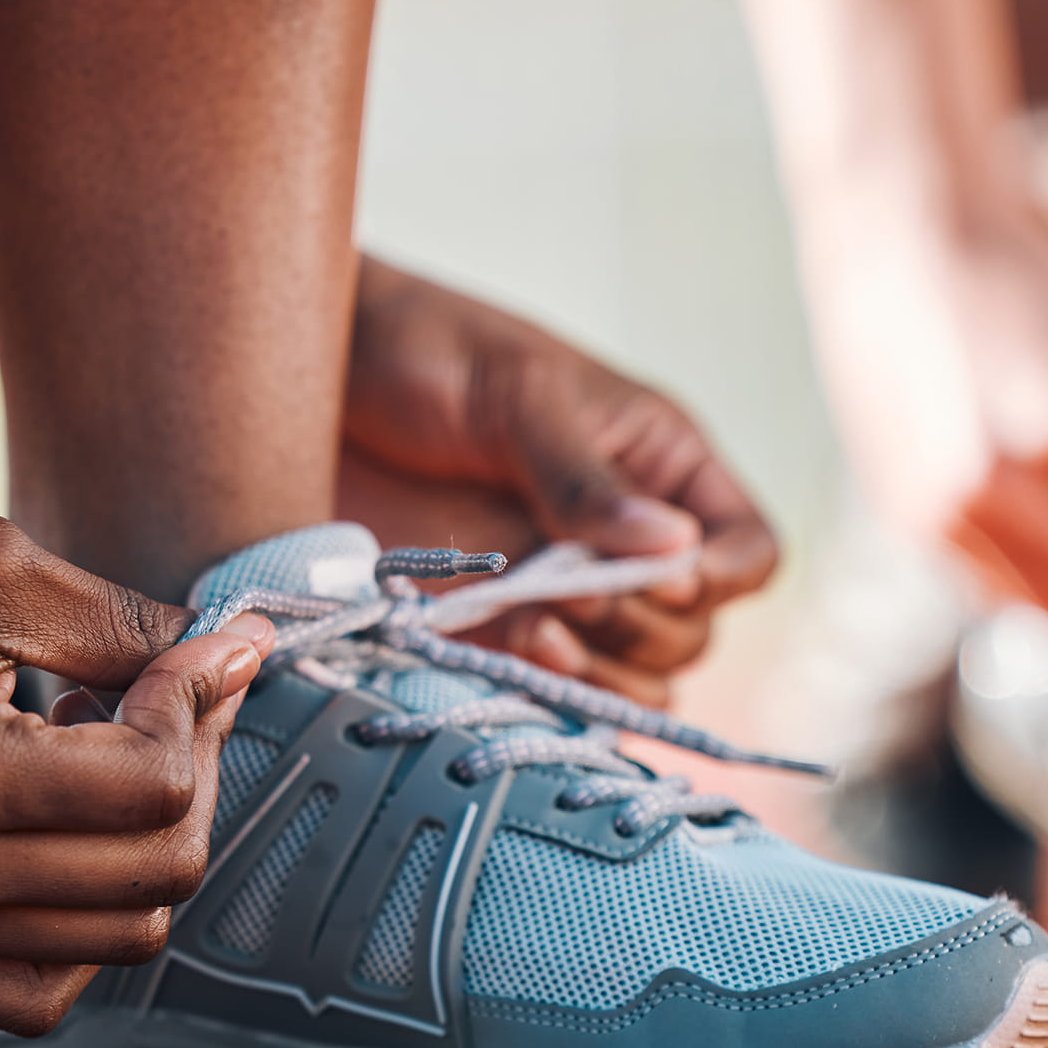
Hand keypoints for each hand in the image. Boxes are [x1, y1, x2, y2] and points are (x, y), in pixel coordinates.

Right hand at [0, 462, 271, 1034]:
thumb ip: (133, 629)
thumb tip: (242, 654)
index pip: (154, 788)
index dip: (201, 702)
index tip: (204, 645)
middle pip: (153, 878)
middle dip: (196, 773)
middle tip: (177, 695)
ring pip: (109, 948)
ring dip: (148, 852)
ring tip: (112, 758)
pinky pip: (26, 989)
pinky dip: (82, 925)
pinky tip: (70, 832)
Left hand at [339, 258, 777, 704]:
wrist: (301, 380)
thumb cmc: (421, 350)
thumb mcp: (515, 394)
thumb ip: (584, 476)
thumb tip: (673, 549)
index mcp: (657, 465)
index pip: (746, 550)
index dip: (717, 579)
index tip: (653, 578)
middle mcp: (623, 538)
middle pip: (692, 630)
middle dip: (641, 628)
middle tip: (567, 599)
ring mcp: (560, 590)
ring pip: (637, 678)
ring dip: (600, 674)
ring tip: (534, 632)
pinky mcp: (494, 630)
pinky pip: (559, 696)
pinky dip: (552, 697)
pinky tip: (513, 658)